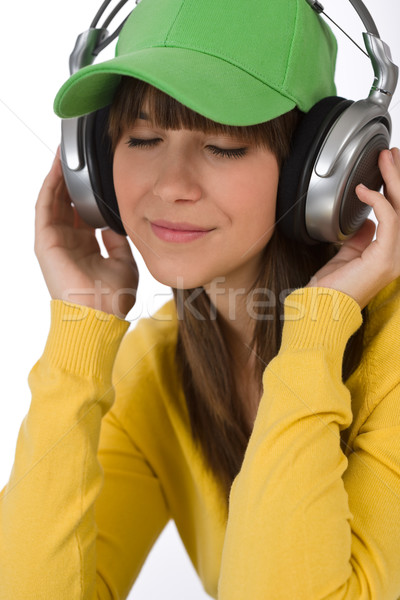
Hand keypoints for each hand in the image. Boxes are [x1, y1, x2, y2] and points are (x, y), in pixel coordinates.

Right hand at [35, 149, 138, 317]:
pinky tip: (57, 169)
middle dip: (71, 179)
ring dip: (58, 177)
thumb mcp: (123, 262)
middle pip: (67, 204)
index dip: (88, 194)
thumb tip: (116, 222)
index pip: (84, 215)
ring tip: (64, 154)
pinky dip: (50, 186)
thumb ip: (118, 241)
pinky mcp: (45, 242)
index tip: (95, 175)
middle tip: (76, 154)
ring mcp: (55, 243)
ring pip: (54, 202)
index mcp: (86, 250)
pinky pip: (45, 207)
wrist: (99, 316)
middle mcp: (68, 244)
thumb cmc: (112, 297)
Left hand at [307, 148, 399, 309]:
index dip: (395, 191)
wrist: (321, 308)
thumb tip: (367, 221)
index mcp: (389, 254)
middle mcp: (397, 255)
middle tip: (392, 154)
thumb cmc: (330, 288)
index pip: (399, 215)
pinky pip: (388, 221)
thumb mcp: (347, 256)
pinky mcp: (385, 259)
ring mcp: (394, 258)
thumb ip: (360, 238)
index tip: (388, 169)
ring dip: (393, 181)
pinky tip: (364, 190)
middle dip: (398, 178)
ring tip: (386, 159)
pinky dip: (377, 202)